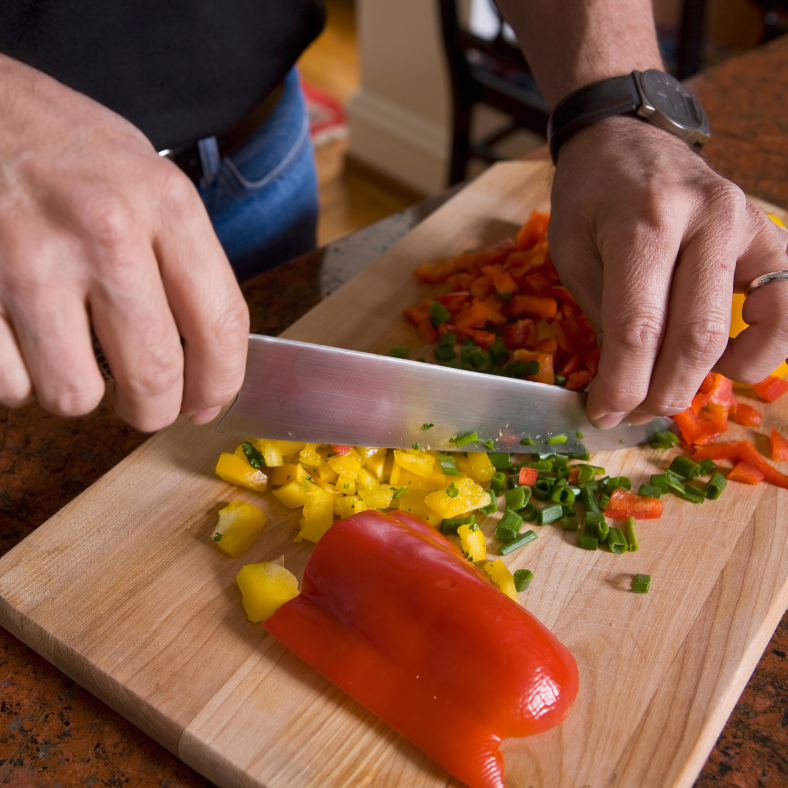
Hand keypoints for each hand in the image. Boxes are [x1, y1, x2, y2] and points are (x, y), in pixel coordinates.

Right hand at [0, 55, 248, 430]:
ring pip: (75, 395)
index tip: (209, 404)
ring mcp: (30, 261)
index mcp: (164, 204)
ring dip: (78, 390)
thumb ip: (181, 259)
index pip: (220, 324)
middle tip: (146, 406)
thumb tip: (207, 356)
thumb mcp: (144, 175)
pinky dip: (17, 377)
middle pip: (153, 376)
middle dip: (154, 411)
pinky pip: (9, 384)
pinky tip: (19, 338)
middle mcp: (104, 233)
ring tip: (69, 352)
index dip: (221, 383)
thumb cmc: (59, 144)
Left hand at [548, 115, 787, 427]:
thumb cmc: (590, 197)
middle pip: (695, 336)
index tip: (603, 414)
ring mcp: (748, 224)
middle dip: (661, 393)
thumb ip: (601, 316)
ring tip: (670, 389)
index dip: (622, 385)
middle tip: (633, 414)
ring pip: (744, 330)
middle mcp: (706, 219)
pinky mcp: (771, 235)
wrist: (626, 139)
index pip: (638, 327)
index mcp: (643, 220)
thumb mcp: (572, 252)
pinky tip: (725, 360)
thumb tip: (620, 387)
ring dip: (707, 380)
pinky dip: (762, 348)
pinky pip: (786, 306)